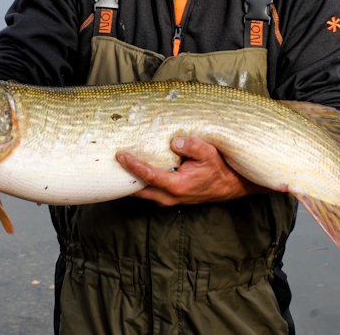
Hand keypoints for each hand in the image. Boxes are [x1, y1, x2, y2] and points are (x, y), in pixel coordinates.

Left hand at [116, 137, 270, 205]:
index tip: (120, 156)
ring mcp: (168, 199)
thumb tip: (173, 141)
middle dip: (123, 178)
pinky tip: (134, 171)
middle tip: (109, 164)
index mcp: (177, 185)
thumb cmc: (219, 169)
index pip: (148, 176)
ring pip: (142, 192)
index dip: (132, 166)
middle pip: (138, 189)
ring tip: (117, 166)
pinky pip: (149, 191)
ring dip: (130, 181)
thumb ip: (191, 146)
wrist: (230, 186)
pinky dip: (140, 182)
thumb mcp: (209, 153)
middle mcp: (169, 196)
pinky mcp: (170, 197)